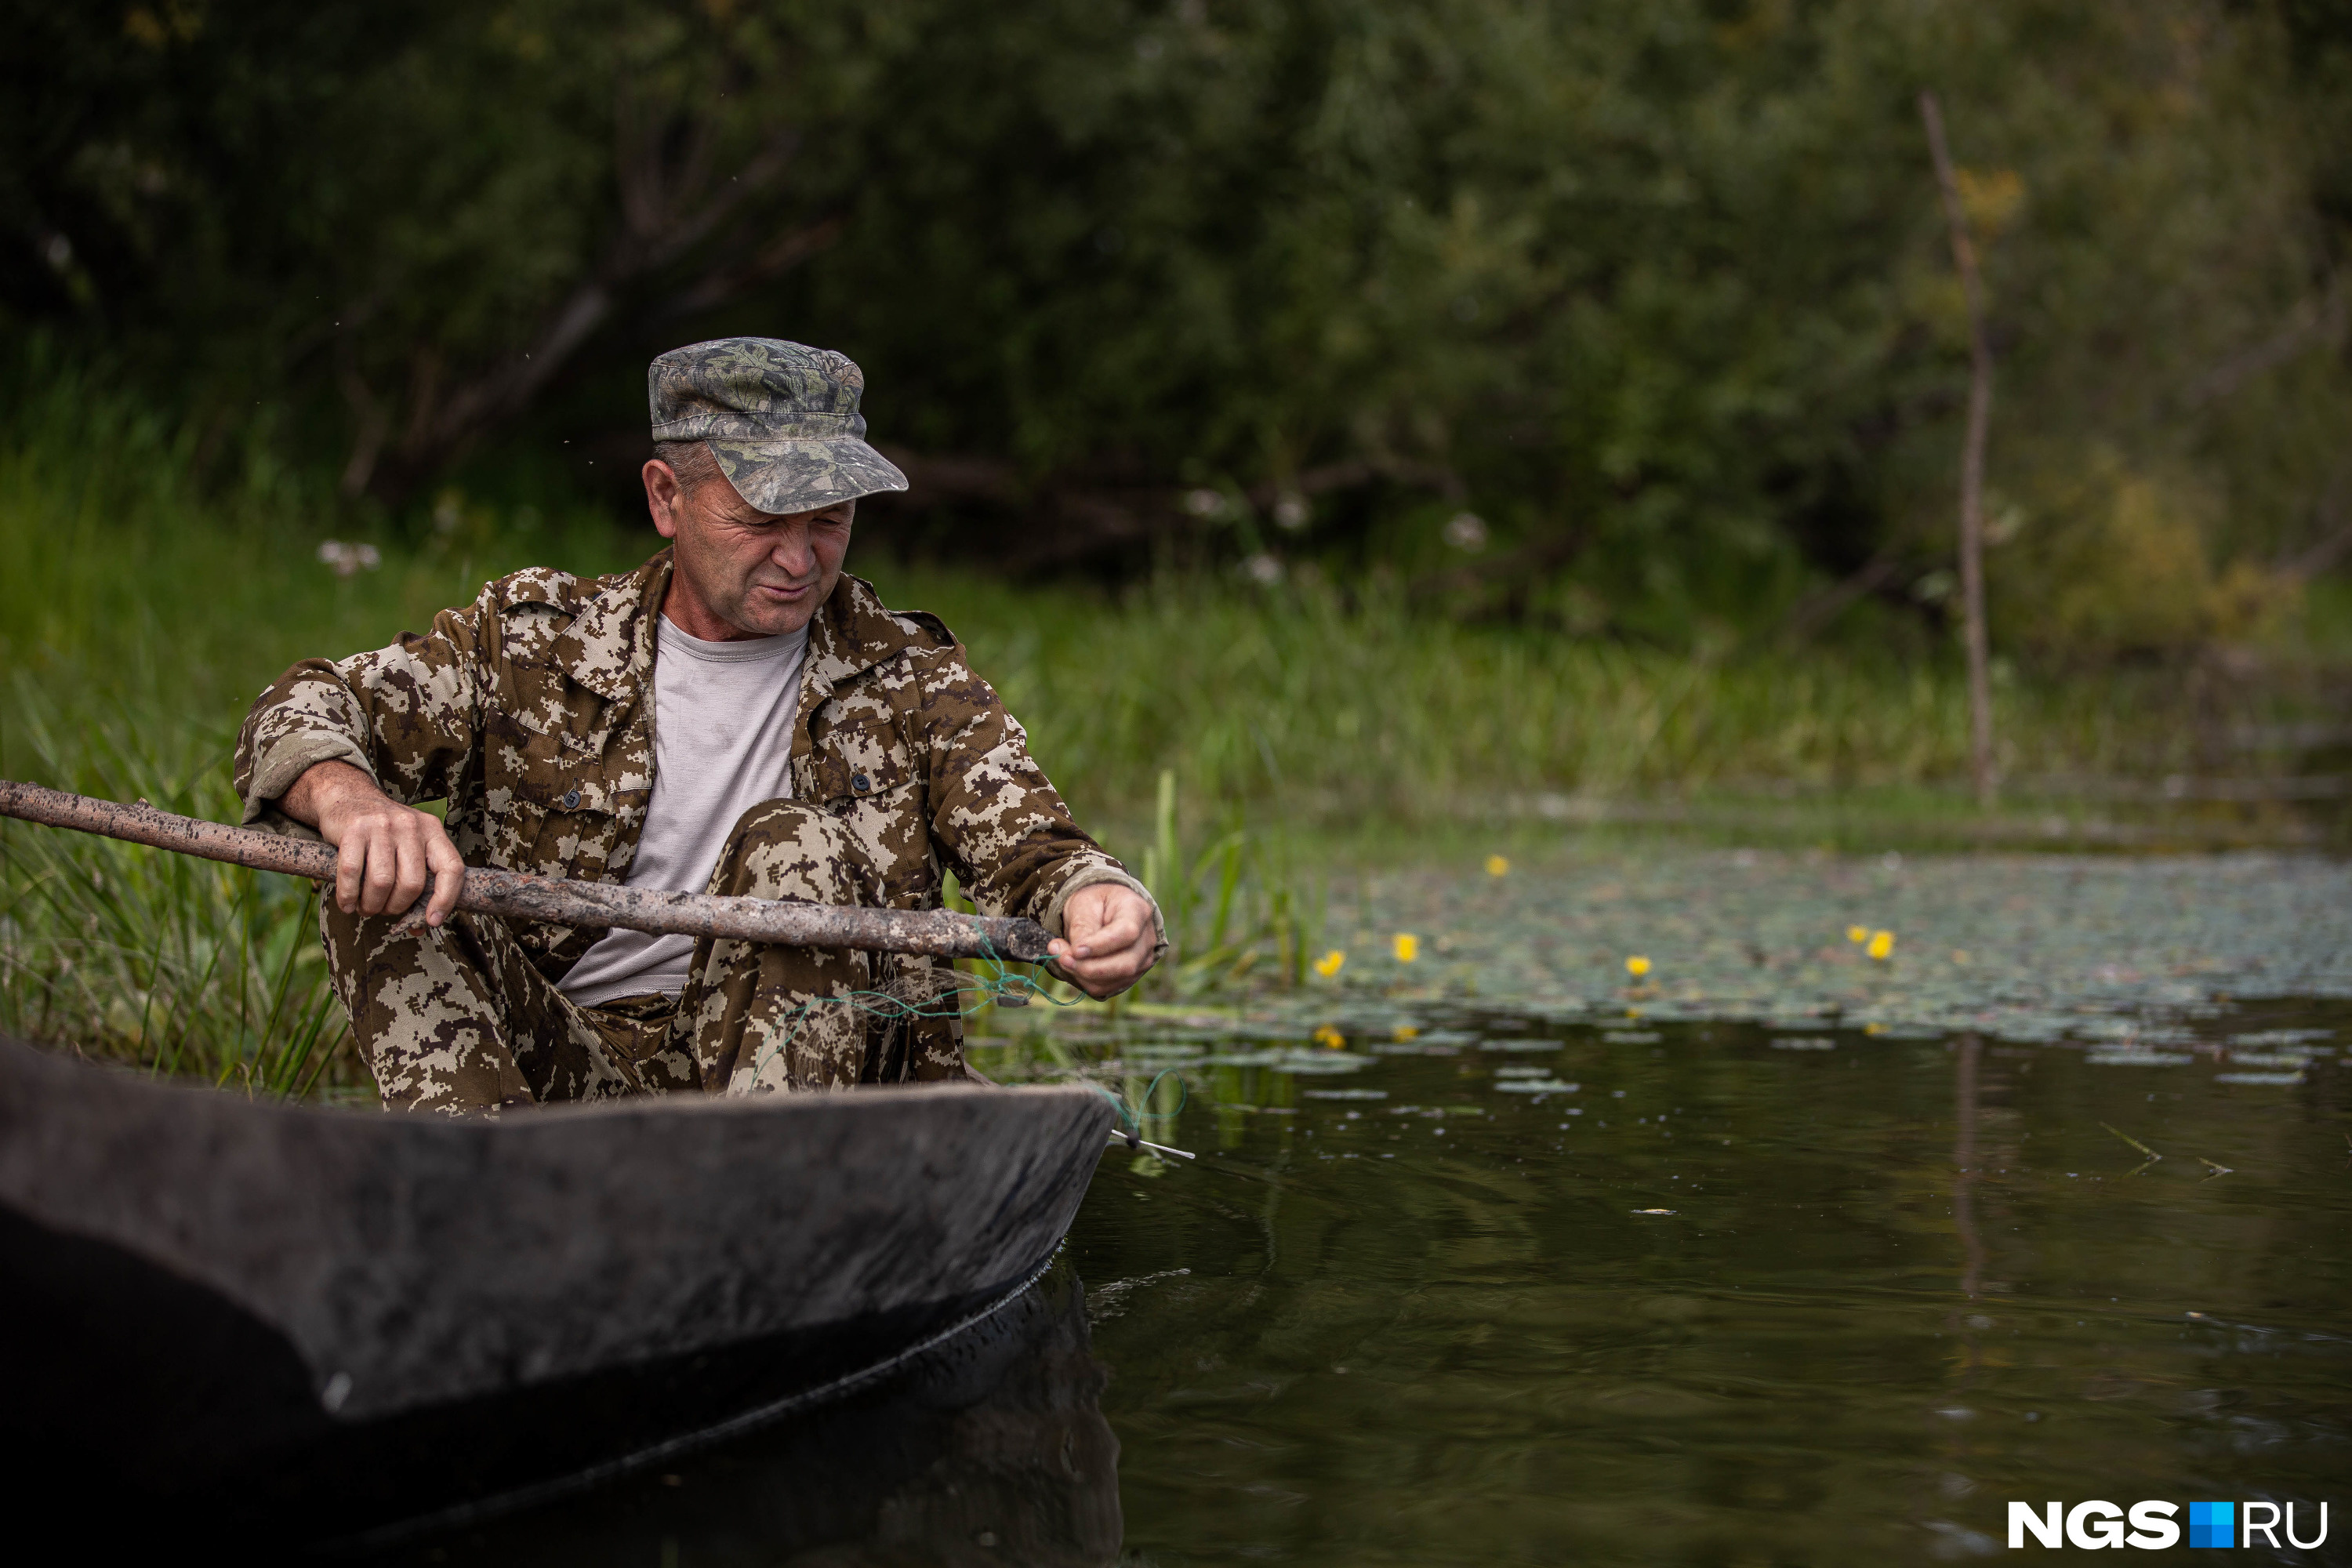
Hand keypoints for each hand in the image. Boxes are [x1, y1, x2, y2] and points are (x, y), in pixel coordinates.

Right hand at [281, 760, 465, 925]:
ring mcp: (382, 826)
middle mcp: (411, 826)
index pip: (451, 869)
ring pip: (382, 882)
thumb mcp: (409, 847)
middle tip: (384, 910)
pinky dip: (348, 896)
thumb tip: (419, 927)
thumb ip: (418, 880)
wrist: (348, 797)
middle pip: (412, 883)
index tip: (431, 921)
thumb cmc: (384, 833)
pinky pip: (352, 873)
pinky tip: (347, 904)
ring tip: (365, 907)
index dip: (445, 900)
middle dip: (396, 907)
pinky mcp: (353, 830)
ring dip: (372, 905)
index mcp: (432, 831)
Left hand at [1047, 883, 1159, 998]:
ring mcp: (1142, 960)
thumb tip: (1074, 955)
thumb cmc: (1095, 904)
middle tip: (1063, 958)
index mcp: (1138, 911)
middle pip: (1126, 964)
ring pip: (1114, 980)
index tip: (1076, 949)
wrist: (1104, 911)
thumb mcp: (1084, 904)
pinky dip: (1085, 981)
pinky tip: (1074, 965)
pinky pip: (1106, 988)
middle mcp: (1147, 938)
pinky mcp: (1130, 976)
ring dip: (1083, 975)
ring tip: (1063, 957)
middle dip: (1089, 967)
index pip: (1127, 933)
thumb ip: (1081, 928)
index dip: (1101, 946)